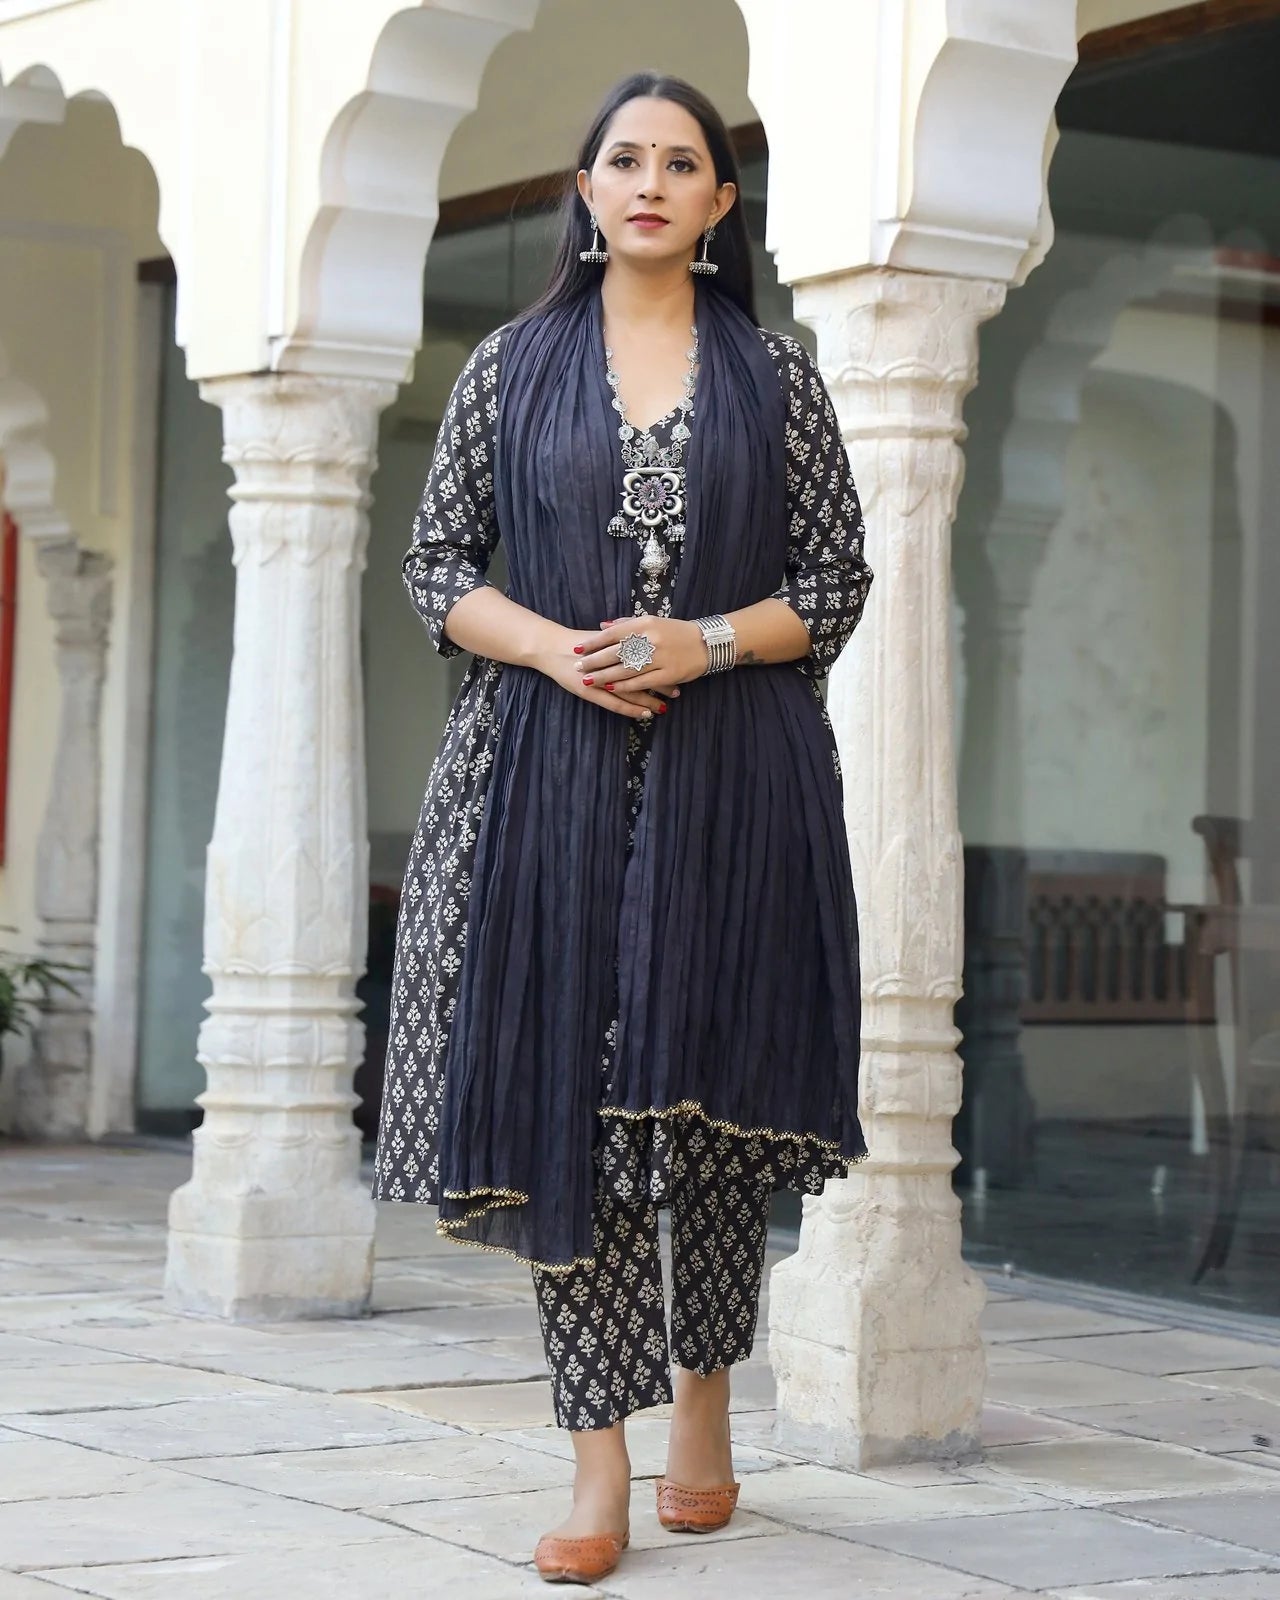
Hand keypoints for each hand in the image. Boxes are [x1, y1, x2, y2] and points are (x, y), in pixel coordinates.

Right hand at [533, 624, 671, 721]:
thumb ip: (622, 638)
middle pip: (643, 674)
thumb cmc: (578, 642)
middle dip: (661, 684)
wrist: (551, 647)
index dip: (663, 665)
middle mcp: (610, 663)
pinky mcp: (591, 693)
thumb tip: (643, 638)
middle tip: (677, 691)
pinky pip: (616, 704)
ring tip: (665, 707)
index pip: (646, 656)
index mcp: (615, 645)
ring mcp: (600, 679)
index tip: (677, 670)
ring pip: (632, 691)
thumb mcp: (603, 636)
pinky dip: (632, 709)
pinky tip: (645, 714)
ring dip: (650, 700)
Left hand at [572, 614, 705, 704]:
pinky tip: (611, 688)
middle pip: (616, 652)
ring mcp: (660, 658)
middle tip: (577, 667)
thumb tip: (602, 626)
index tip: (578, 648)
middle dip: (594, 661)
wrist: (707, 643)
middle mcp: (651, 639)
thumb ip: (627, 624)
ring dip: (604, 676)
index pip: (613, 633)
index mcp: (645, 623)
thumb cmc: (676, 631)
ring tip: (588, 680)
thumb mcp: (652, 621)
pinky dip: (625, 686)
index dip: (594, 642)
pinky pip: (642, 681)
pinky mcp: (668, 674)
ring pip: (626, 669)